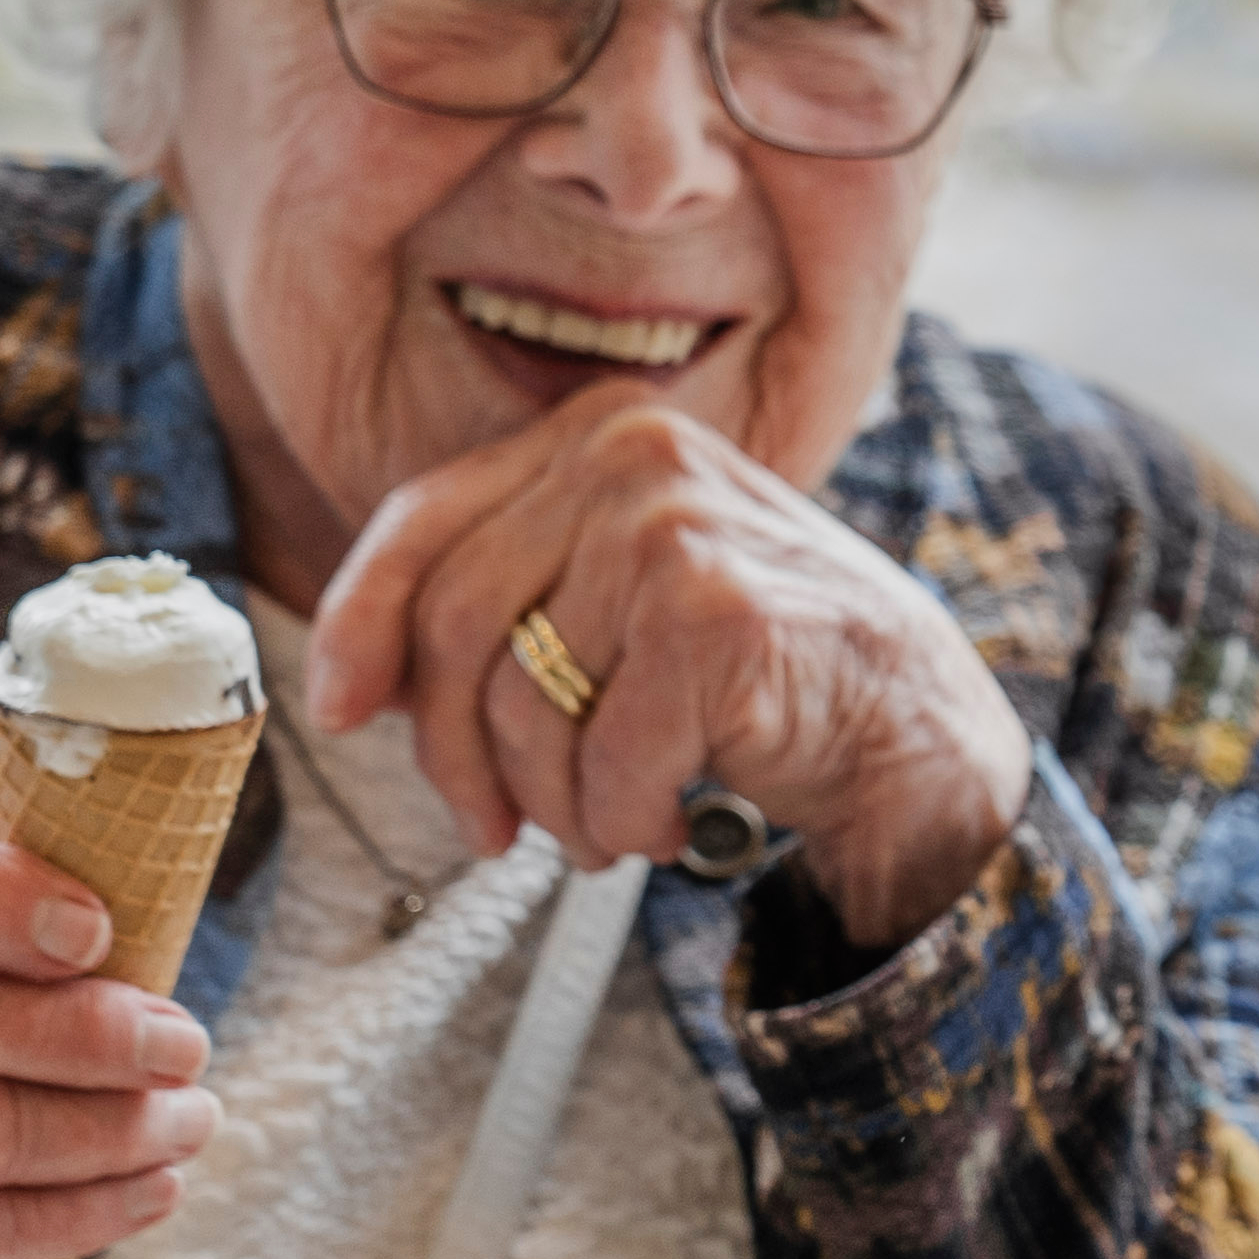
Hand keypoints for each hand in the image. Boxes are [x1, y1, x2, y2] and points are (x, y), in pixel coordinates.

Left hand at [303, 388, 1030, 950]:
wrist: (917, 728)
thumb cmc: (762, 666)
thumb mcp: (625, 594)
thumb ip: (510, 600)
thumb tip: (360, 679)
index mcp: (602, 431)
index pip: (424, 521)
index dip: (362, 625)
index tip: (341, 709)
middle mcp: (634, 456)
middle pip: (456, 624)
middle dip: (456, 753)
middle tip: (491, 826)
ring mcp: (674, 530)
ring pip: (521, 705)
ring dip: (554, 804)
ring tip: (610, 820)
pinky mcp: (713, 620)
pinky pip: (601, 761)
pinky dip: (620, 821)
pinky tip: (671, 818)